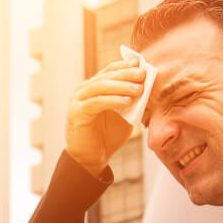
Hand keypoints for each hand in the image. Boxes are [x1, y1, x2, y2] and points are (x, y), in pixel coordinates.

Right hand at [65, 57, 144, 176]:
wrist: (92, 159)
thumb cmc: (108, 136)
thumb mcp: (125, 114)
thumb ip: (132, 99)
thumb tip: (146, 84)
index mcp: (94, 87)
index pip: (110, 71)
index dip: (125, 66)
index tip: (141, 63)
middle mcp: (84, 90)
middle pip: (106, 76)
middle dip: (126, 74)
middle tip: (142, 74)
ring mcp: (78, 100)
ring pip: (100, 87)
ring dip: (121, 86)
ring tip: (138, 88)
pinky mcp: (77, 113)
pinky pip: (96, 102)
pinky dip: (112, 100)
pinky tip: (126, 102)